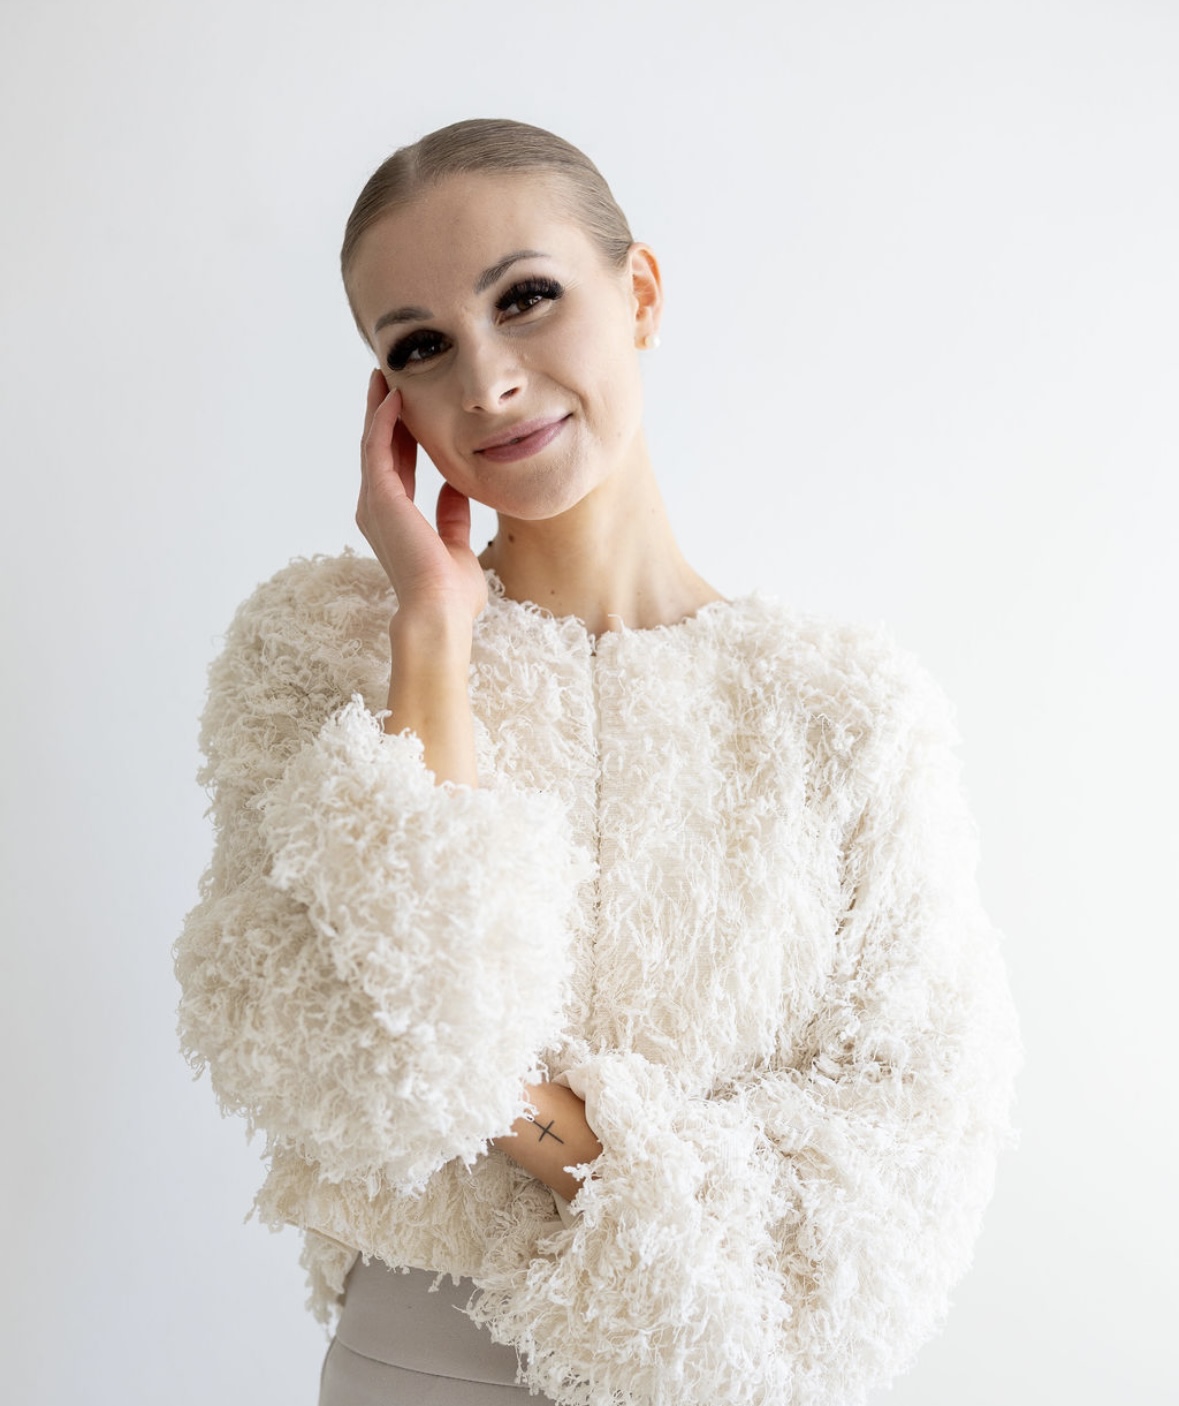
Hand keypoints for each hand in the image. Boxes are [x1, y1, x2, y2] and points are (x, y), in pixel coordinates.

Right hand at [356, 370, 487, 628]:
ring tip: (385, 376)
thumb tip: (456, 488)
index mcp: (395, 519)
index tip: (409, 407)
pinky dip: (384, 421)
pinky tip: (394, 398)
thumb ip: (453, 516)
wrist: (440, 612)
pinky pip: (377, 449)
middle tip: (389, 378)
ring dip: (378, 408)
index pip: (397, 466)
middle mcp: (378, 509)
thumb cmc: (452, 594)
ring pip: (372, 443)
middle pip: (378, 448)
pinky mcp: (380, 499)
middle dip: (383, 412)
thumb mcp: (458, 546)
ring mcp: (375, 503)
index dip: (402, 435)